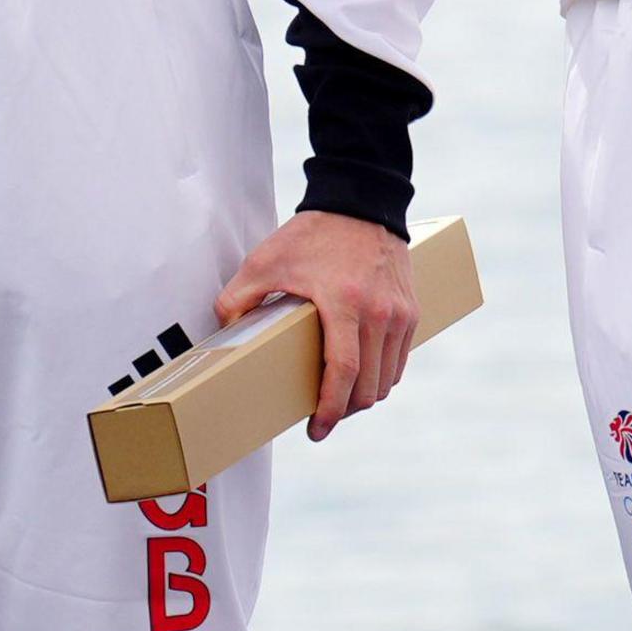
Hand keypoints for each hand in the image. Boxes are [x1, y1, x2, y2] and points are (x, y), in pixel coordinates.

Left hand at [213, 211, 420, 440]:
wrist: (362, 200)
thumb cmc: (314, 233)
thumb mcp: (265, 260)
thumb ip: (237, 297)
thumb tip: (221, 330)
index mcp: (344, 304)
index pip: (344, 373)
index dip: (329, 409)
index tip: (315, 429)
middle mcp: (379, 312)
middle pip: (370, 386)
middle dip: (344, 411)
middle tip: (321, 417)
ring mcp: (400, 312)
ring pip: (388, 378)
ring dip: (365, 397)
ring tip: (340, 399)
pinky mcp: (411, 309)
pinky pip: (399, 359)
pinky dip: (382, 376)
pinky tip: (362, 376)